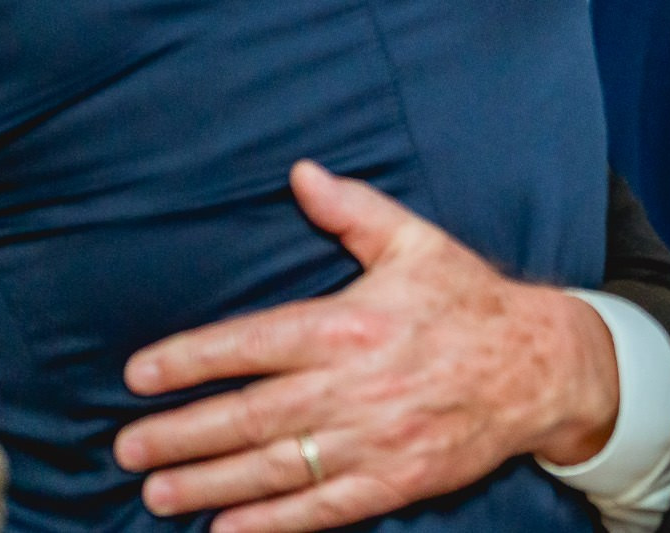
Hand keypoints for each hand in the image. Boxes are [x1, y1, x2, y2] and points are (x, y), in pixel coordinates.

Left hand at [114, 161, 619, 532]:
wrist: (541, 364)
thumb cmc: (469, 301)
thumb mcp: (415, 242)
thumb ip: (352, 210)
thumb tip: (301, 173)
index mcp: (351, 324)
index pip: (251, 344)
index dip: (189, 359)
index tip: (140, 374)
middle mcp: (354, 385)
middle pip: (248, 415)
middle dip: (180, 434)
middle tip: (128, 447)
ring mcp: (374, 438)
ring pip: (275, 466)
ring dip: (209, 481)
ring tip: (157, 491)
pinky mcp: (396, 478)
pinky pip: (322, 507)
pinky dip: (271, 522)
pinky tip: (227, 527)